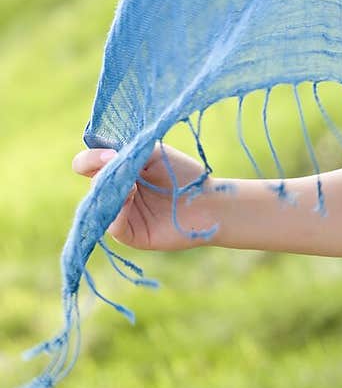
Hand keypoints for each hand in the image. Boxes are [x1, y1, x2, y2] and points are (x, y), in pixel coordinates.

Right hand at [71, 142, 218, 251]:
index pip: (87, 163)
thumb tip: (105, 160)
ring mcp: (120, 214)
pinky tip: (130, 196)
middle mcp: (115, 193)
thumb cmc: (183, 175)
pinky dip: (118, 211)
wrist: (208, 200)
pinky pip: (113, 225)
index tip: (111, 152)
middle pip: (91, 182)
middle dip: (103, 171)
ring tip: (131, 183)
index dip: (92, 157)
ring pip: (99, 204)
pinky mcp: (130, 235)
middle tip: (117, 163)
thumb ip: (129, 152)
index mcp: (117, 171)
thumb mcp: (153, 154)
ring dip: (110, 190)